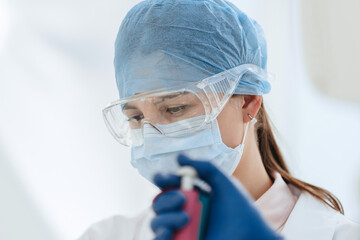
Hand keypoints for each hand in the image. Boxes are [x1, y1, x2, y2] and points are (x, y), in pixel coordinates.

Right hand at [151, 154, 282, 239]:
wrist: (250, 234)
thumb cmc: (240, 209)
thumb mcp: (223, 181)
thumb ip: (204, 166)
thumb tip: (179, 157)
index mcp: (191, 195)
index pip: (168, 185)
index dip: (162, 179)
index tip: (163, 178)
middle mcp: (183, 210)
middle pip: (159, 202)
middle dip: (166, 198)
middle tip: (182, 199)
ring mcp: (181, 229)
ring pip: (157, 221)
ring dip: (165, 217)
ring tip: (185, 218)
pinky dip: (160, 236)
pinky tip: (169, 232)